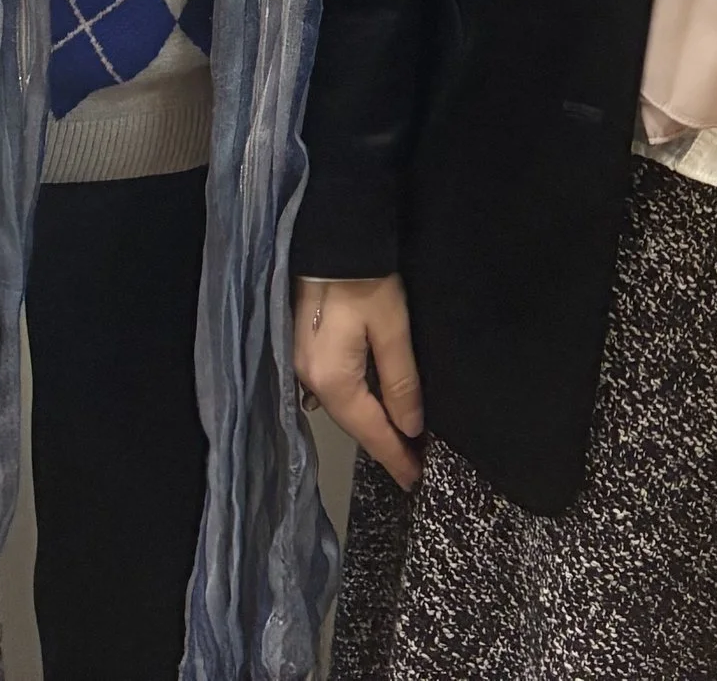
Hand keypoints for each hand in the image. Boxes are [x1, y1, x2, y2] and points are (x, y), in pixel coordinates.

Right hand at [293, 272, 422, 487]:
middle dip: (384, 443)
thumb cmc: (365, 277)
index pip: (369, 431)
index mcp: (331, 380)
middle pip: (353, 422)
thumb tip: (412, 427)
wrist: (332, 236)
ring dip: (370, 424)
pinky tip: (374, 408)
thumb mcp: (392, 327)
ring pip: (343, 407)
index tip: (415, 481)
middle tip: (413, 464)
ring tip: (400, 441)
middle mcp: (308, 380)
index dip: (395, 456)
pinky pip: (334, 390)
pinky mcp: (303, 350)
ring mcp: (301, 366)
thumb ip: (401, 380)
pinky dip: (357, 403)